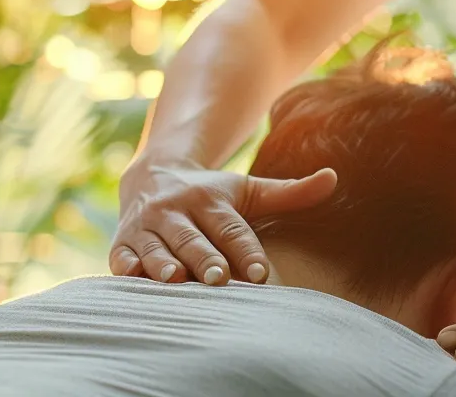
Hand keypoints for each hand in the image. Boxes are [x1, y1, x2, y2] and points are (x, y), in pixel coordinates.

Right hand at [110, 161, 336, 284]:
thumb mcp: (249, 190)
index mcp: (210, 201)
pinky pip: (121, 256)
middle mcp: (176, 211)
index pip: (232, 229)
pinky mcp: (123, 241)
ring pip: (155, 247)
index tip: (261, 274)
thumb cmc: (211, 194)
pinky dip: (125, 268)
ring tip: (174, 279)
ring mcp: (147, 227)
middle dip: (205, 258)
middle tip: (219, 278)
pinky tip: (132, 281)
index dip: (246, 250)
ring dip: (162, 263)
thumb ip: (291, 192)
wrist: (153, 174)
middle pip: (193, 239)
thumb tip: (334, 177)